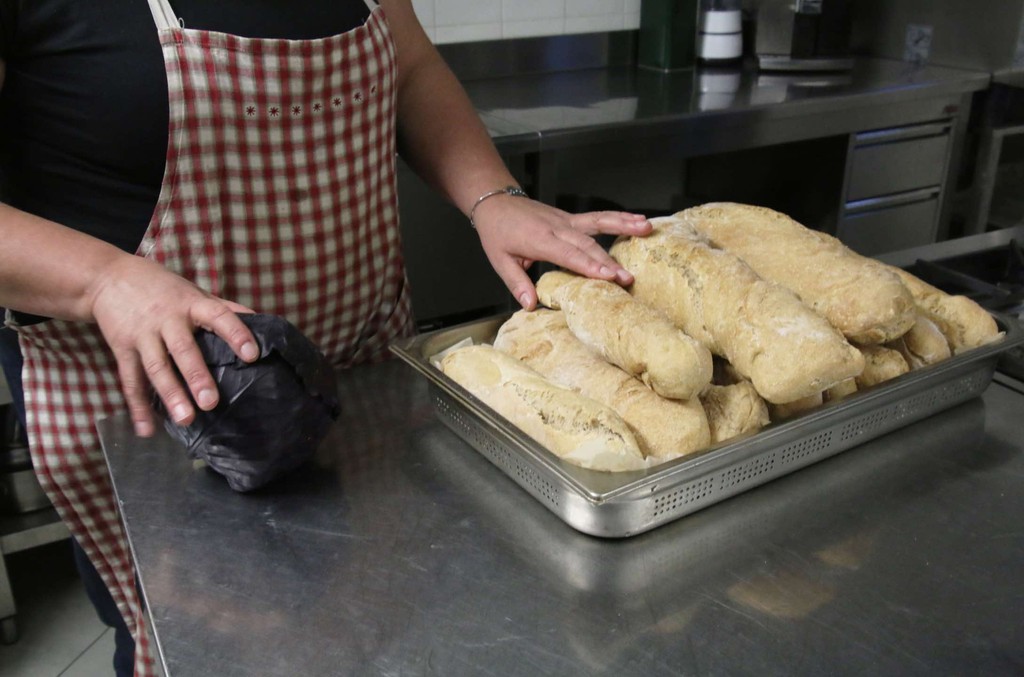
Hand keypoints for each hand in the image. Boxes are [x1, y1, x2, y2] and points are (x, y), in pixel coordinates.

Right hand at [87, 254, 258, 437]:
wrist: (108, 277)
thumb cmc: (163, 288)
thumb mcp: (195, 293)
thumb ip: (224, 308)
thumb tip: (261, 320)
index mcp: (191, 304)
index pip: (218, 316)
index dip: (236, 334)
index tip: (252, 355)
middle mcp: (167, 319)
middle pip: (183, 349)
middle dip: (197, 376)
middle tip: (211, 402)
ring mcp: (142, 335)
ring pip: (156, 367)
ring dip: (170, 395)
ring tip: (186, 419)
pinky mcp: (122, 348)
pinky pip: (130, 380)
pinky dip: (138, 407)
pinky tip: (148, 430)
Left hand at [472, 195, 651, 308]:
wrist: (496, 202)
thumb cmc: (497, 232)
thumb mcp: (499, 260)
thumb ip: (516, 282)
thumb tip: (530, 305)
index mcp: (539, 240)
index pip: (568, 255)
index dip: (589, 266)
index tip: (608, 277)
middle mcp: (557, 228)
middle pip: (588, 245)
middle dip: (609, 261)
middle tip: (628, 278)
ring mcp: (566, 221)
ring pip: (598, 225)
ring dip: (623, 227)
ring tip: (646, 229)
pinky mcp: (571, 219)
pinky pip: (597, 218)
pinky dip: (618, 218)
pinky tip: (637, 220)